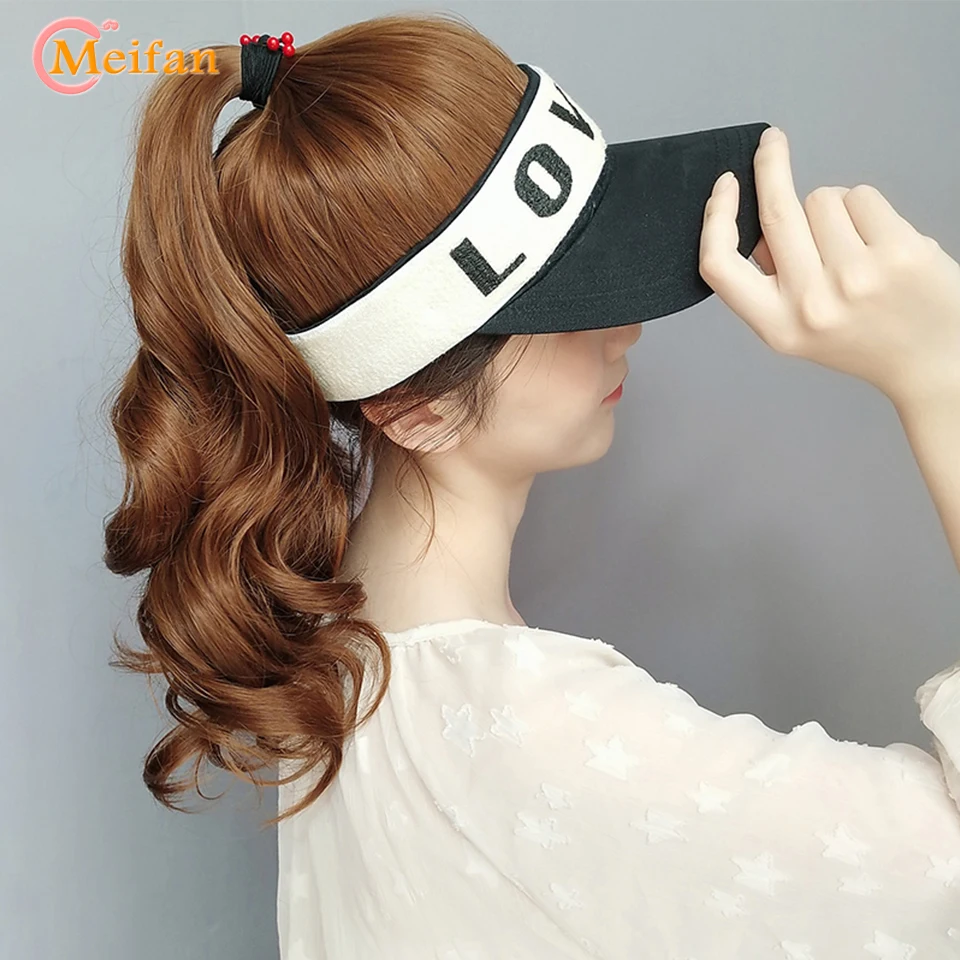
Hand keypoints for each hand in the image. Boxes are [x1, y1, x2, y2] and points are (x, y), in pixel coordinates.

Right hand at [698, 128, 959, 406]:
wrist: (931, 360)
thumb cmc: (863, 337)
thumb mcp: (798, 327)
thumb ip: (771, 280)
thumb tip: (756, 220)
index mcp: (778, 326)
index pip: (721, 265)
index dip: (716, 218)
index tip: (726, 185)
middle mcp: (812, 303)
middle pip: (778, 213)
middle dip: (770, 165)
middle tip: (771, 142)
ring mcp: (856, 276)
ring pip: (822, 199)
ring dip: (833, 208)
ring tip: (855, 244)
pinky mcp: (897, 251)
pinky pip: (861, 197)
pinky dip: (867, 209)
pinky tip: (880, 240)